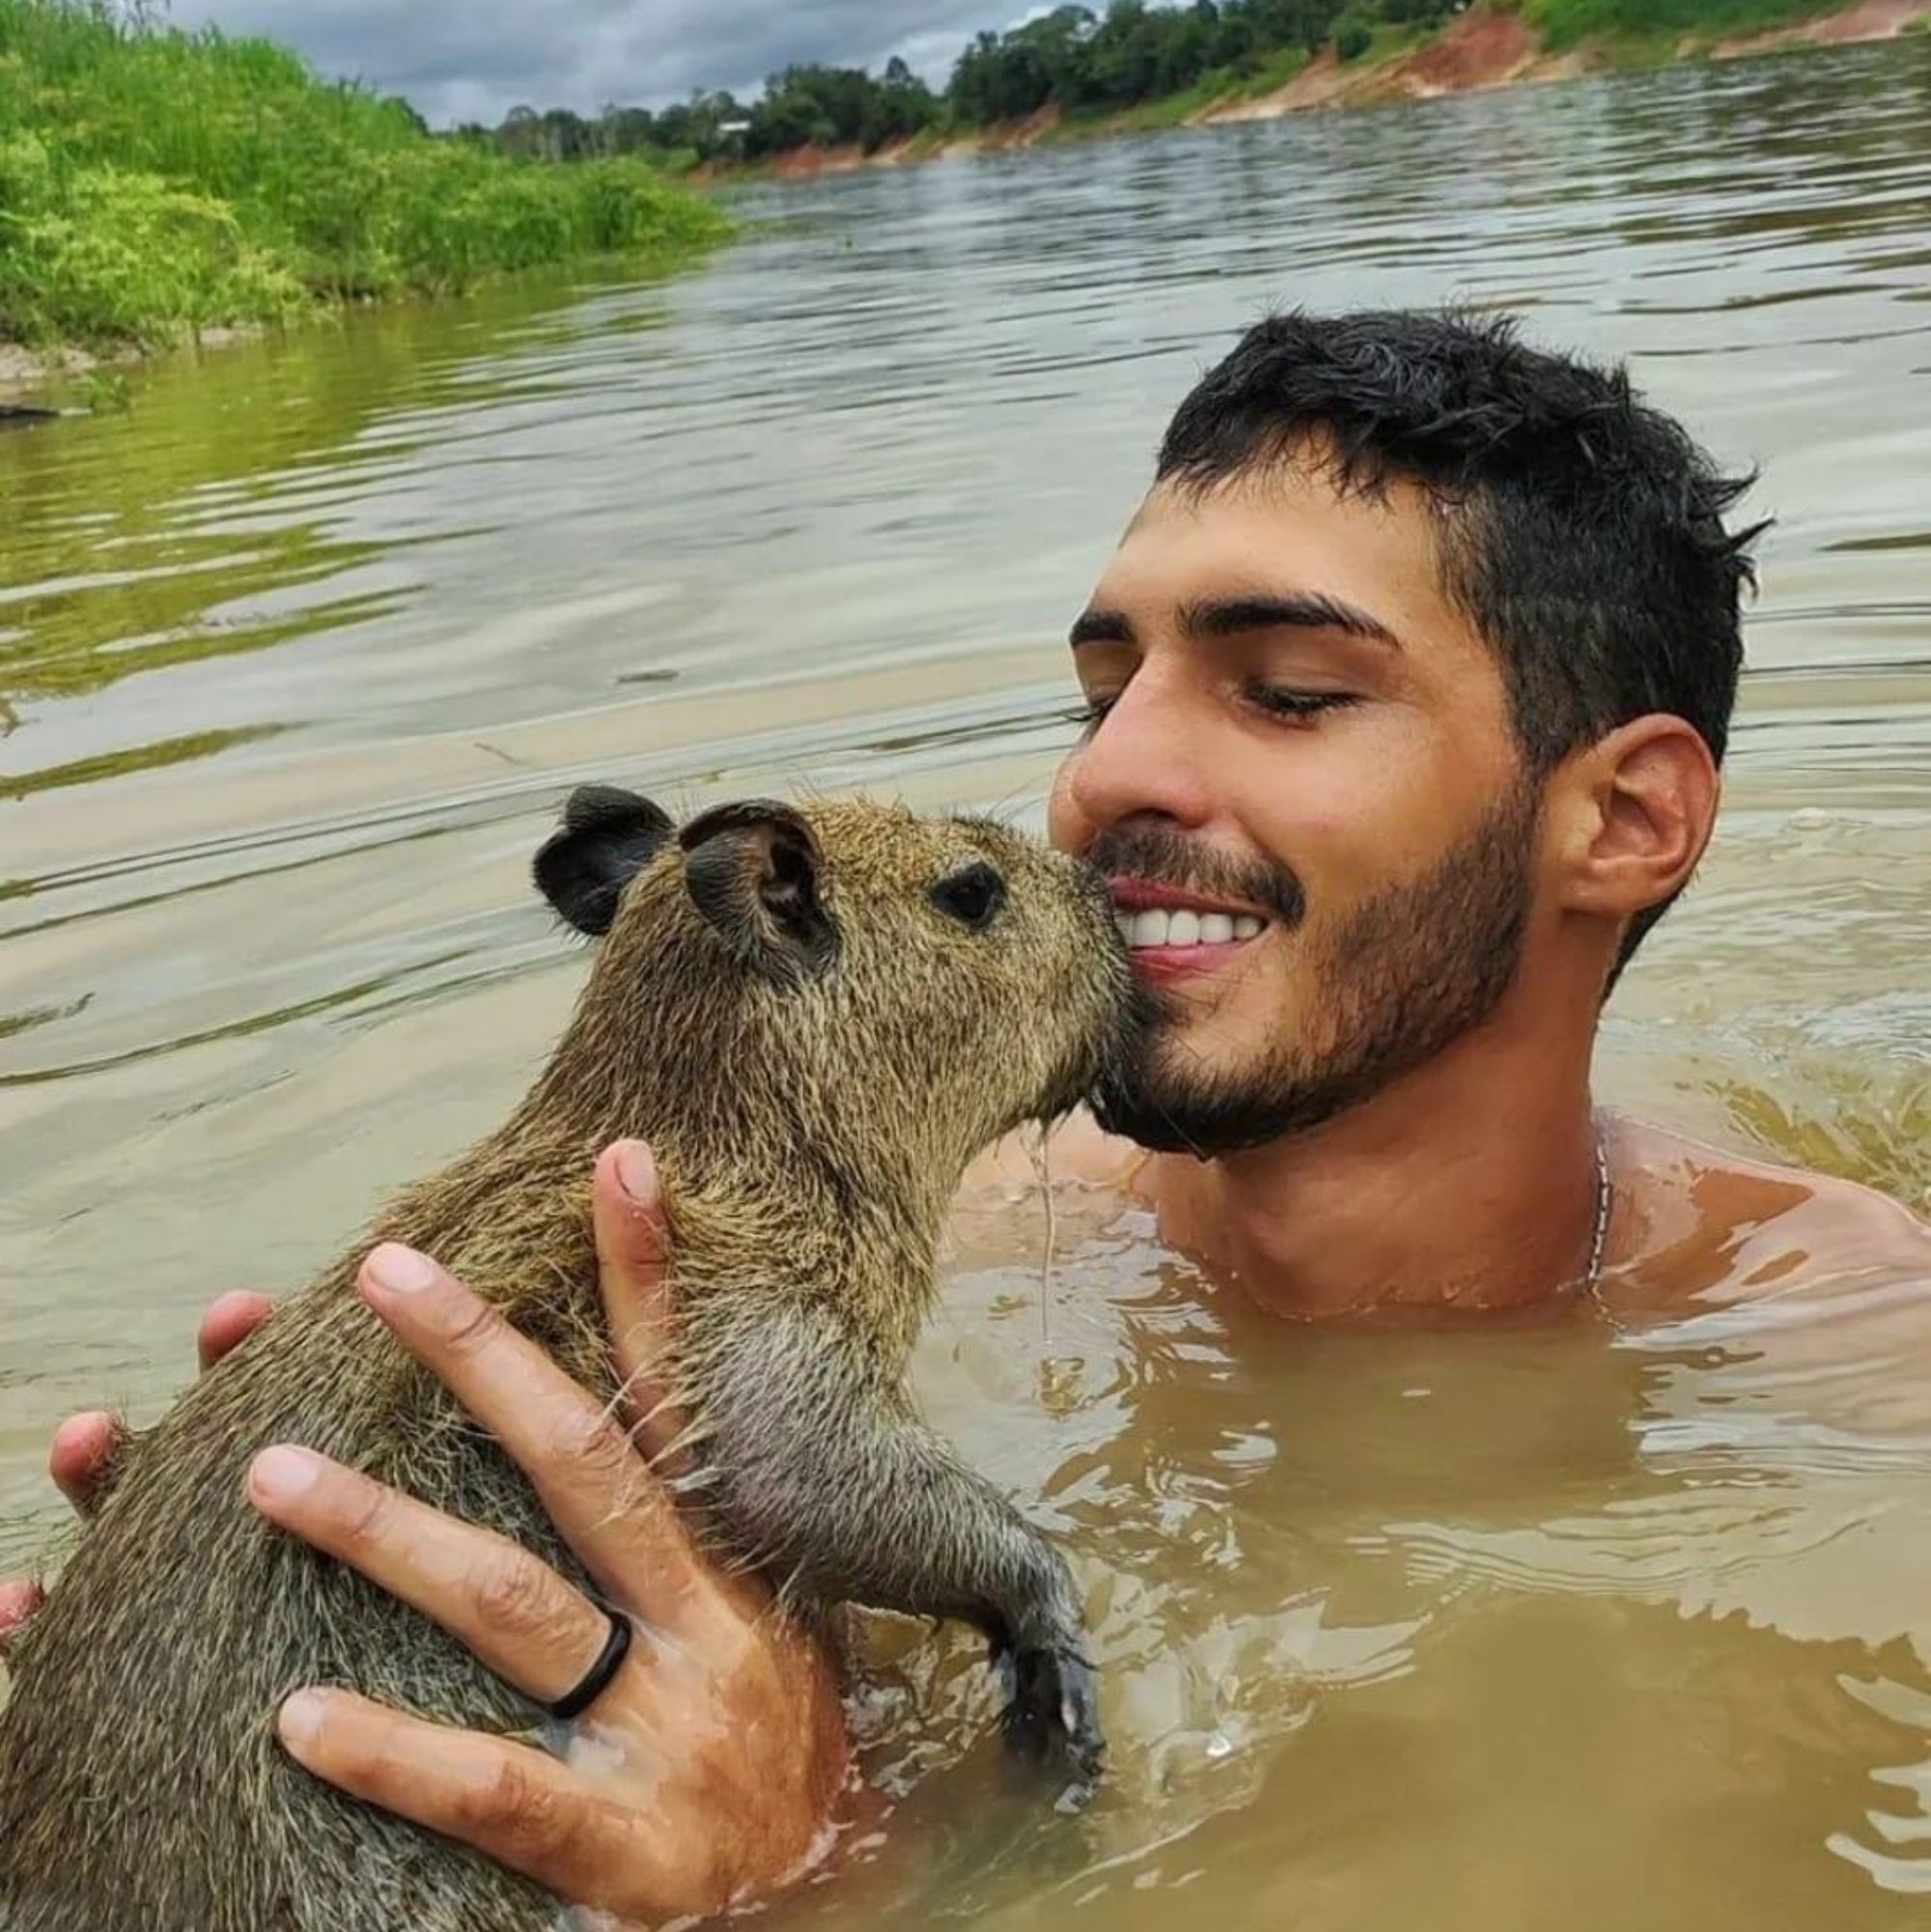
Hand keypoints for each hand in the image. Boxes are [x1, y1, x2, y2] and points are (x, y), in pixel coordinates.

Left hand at [1, 1143, 853, 1928]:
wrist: (834, 1911)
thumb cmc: (777, 1760)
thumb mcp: (763, 1635)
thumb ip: (694, 1553)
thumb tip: (623, 1431)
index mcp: (735, 1568)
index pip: (680, 1399)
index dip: (653, 1279)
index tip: (616, 1162)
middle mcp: (707, 1627)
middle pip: (582, 1463)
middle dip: (480, 1358)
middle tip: (381, 1271)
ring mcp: (669, 1734)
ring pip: (512, 1606)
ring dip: (387, 1530)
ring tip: (269, 1471)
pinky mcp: (626, 1851)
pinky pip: (494, 1788)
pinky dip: (396, 1750)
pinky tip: (299, 1715)